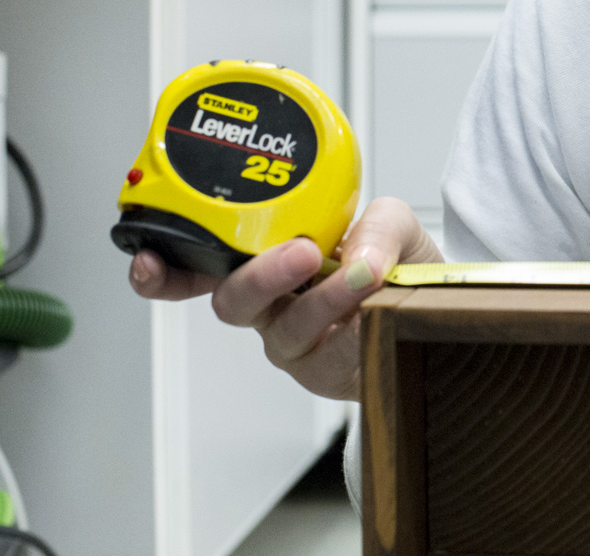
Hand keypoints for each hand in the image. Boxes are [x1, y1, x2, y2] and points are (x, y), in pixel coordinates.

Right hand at [127, 195, 443, 398]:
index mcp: (264, 258)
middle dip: (261, 276)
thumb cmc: (394, 261)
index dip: (162, 269)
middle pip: (233, 300)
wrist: (434, 303)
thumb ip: (377, 224)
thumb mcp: (392, 222)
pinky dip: (357, 329)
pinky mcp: (326, 370)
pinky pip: (331, 355)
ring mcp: (295, 340)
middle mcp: (270, 304)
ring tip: (365, 278)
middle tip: (302, 252)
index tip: (150, 259)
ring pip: (286, 329)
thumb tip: (360, 257)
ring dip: (325, 301)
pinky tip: (379, 311)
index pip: (196, 265)